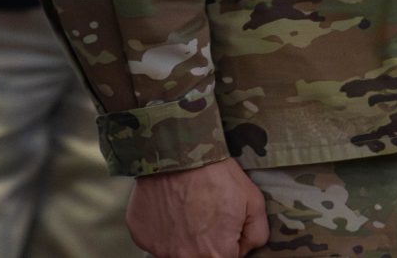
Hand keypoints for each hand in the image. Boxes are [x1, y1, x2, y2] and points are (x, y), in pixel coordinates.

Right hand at [127, 158, 269, 257]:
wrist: (177, 150)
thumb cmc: (215, 173)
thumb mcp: (253, 200)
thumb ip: (256, 234)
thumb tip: (245, 248)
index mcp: (216, 255)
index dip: (227, 244)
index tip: (223, 226)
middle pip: (199, 257)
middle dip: (205, 242)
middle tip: (204, 215)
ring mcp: (160, 249)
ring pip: (175, 250)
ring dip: (182, 236)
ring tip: (185, 208)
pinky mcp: (140, 235)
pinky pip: (153, 238)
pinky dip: (160, 227)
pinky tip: (168, 206)